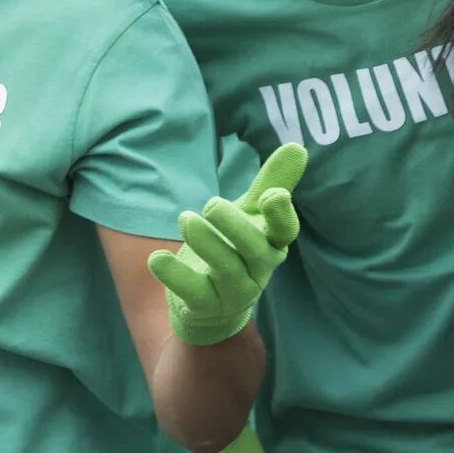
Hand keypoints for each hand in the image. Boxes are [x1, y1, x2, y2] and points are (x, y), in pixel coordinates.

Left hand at [147, 143, 305, 344]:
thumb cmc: (238, 248)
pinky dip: (175, 276)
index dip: (282, 214)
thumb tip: (296, 146)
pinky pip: (193, 292)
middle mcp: (259, 269)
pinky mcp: (206, 305)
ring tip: (185, 218)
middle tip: (211, 203)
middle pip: (256, 250)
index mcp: (273, 243)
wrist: (214, 307)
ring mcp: (234, 290)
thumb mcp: (252, 215)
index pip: (286, 231)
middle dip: (236, 227)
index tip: (273, 195)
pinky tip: (156, 258)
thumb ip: (272, 181)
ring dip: (206, 242)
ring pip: (226, 268)